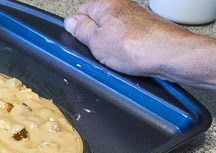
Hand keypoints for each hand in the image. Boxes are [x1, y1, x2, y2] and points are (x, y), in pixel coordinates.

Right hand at [64, 0, 215, 88]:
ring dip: (112, 47)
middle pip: (99, 23)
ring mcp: (137, 18)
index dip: (79, 29)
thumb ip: (80, 30)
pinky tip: (129, 59)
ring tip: (117, 57)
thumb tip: (70, 22)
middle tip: (99, 52)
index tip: (82, 41)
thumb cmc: (137, 46)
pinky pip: (129, 41)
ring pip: (114, 34)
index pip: (81, 12)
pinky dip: (127, 51)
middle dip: (96, 39)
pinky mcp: (148, 30)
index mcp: (106, 4)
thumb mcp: (94, 41)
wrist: (170, 54)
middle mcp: (122, 6)